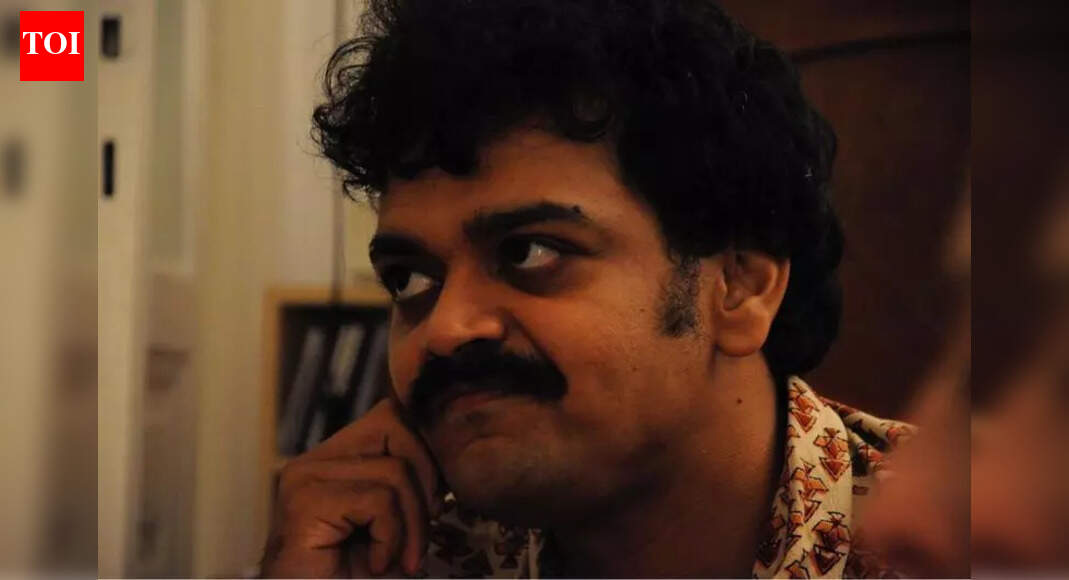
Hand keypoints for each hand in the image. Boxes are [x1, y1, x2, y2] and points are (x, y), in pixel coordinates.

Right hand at [261, 397, 442, 577]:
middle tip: (419, 535)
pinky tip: (376, 563)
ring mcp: (306, 478)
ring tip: (398, 560)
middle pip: (398, 428)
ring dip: (411, 526)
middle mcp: (315, 460)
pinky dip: (390, 539)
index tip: (435, 501)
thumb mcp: (391, 521)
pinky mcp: (306, 502)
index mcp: (334, 458)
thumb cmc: (352, 575)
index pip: (393, 414)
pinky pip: (378, 501)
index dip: (426, 451)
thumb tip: (450, 453)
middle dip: (425, 483)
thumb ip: (409, 484)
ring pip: (395, 471)